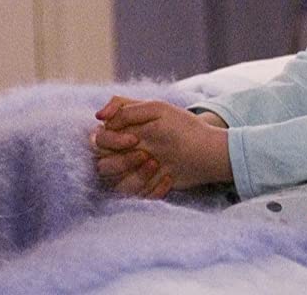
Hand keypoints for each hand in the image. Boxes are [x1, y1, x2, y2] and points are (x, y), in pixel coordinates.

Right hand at [94, 96, 232, 190]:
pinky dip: (152, 188)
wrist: (208, 151)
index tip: (134, 139)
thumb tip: (98, 117)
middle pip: (102, 165)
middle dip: (123, 162)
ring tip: (157, 165)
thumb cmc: (183, 127)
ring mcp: (133, 173)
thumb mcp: (156, 109)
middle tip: (147, 156)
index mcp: (122, 132)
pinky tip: (169, 178)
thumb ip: (125, 109)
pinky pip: (136, 197)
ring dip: (136, 177)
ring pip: (117, 184)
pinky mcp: (145, 189)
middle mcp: (123, 153)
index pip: (98, 140)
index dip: (112, 141)